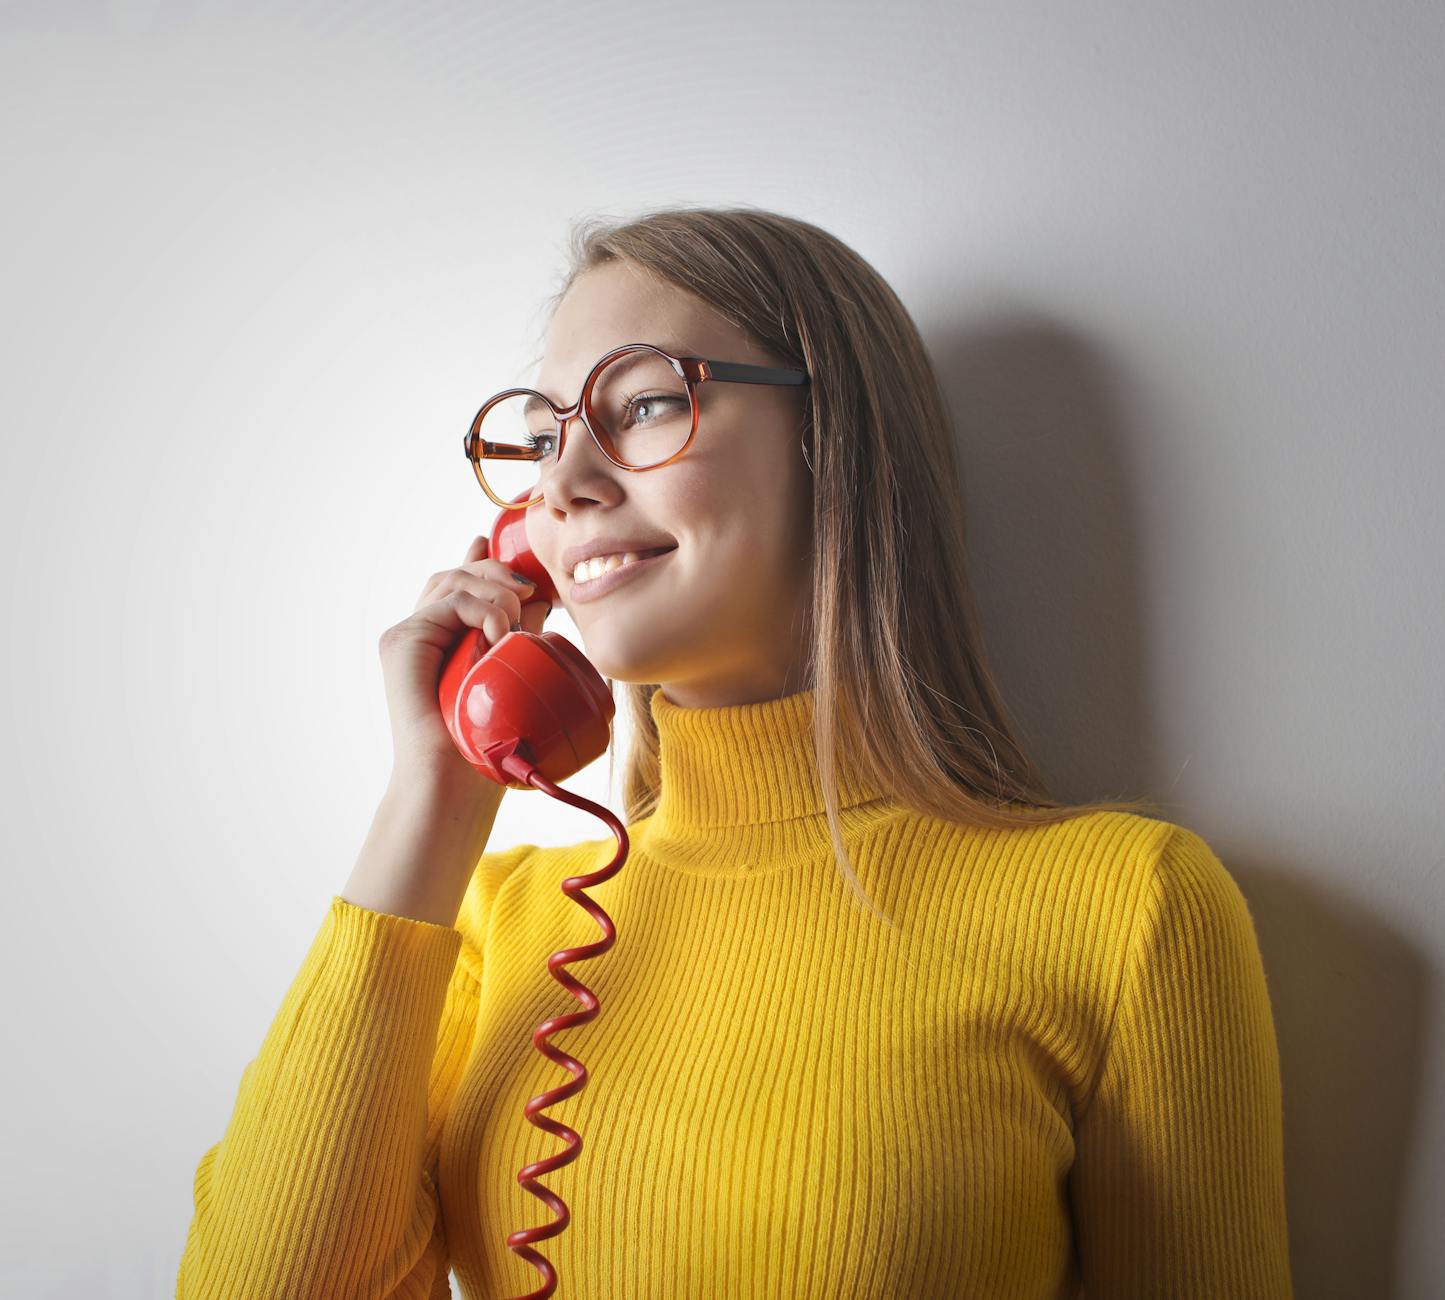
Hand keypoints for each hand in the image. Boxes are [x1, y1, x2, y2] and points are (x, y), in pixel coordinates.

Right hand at [377, 534, 550, 780]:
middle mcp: (423, 634)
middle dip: (498, 572)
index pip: (461, 587)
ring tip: (516, 625)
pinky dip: (482, 610)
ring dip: (496, 592)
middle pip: (457, 576)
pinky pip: (450, 602)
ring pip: (454, 581)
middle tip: (530, 589)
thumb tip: (541, 601)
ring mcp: (409, 635)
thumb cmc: (484, 744)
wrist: (453, 782)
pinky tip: (499, 635)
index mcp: (444, 642)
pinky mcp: (402, 640)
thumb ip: (519, 634)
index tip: (500, 545)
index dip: (481, 562)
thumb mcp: (512, 674)